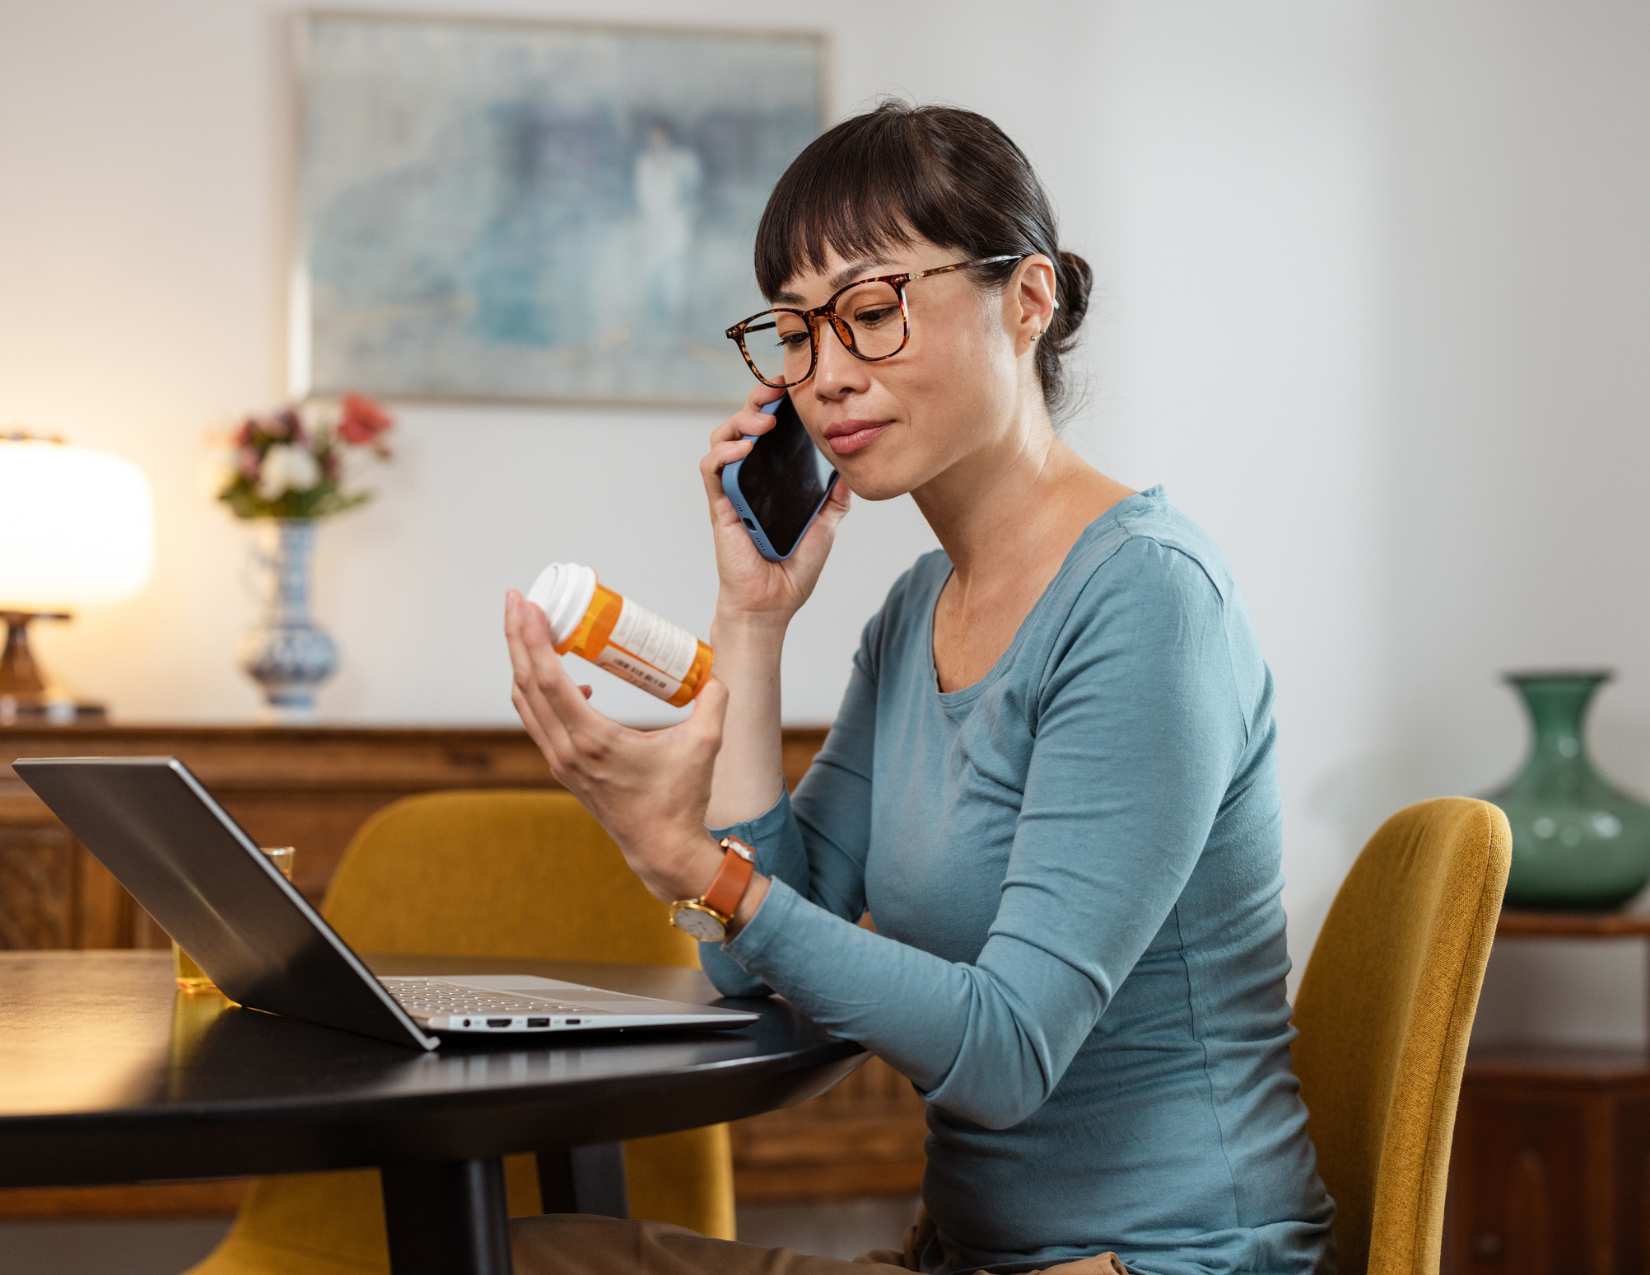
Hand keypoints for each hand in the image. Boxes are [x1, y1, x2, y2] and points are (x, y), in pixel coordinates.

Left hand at [504, 590, 727, 903]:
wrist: (662, 848)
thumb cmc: (680, 800)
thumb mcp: (704, 745)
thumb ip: (712, 702)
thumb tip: (715, 673)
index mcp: (593, 741)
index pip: (550, 680)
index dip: (534, 639)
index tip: (527, 605)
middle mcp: (567, 750)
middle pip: (527, 684)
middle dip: (517, 637)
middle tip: (516, 599)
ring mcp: (561, 760)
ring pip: (526, 702)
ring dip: (523, 661)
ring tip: (527, 627)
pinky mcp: (565, 766)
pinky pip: (539, 720)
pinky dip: (540, 690)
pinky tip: (567, 680)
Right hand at [700, 383, 851, 629]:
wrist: (773, 604)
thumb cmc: (792, 568)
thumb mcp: (825, 526)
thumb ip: (834, 498)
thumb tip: (850, 471)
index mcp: (772, 478)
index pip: (769, 431)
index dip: (777, 404)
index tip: (793, 386)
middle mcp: (749, 479)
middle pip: (743, 425)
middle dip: (756, 400)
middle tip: (775, 390)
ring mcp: (732, 491)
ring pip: (722, 440)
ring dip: (740, 421)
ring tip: (764, 420)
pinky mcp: (721, 507)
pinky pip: (712, 471)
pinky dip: (724, 453)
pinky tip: (743, 449)